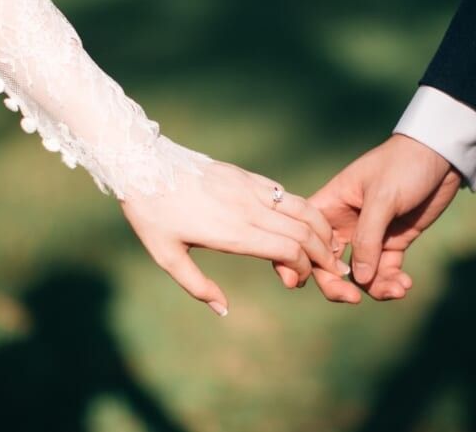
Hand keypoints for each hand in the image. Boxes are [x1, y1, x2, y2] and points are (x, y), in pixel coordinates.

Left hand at [121, 161, 349, 315]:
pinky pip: (285, 194)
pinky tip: (307, 223)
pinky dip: (304, 210)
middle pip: (303, 231)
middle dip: (324, 254)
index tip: (296, 281)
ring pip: (302, 208)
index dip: (303, 268)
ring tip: (330, 247)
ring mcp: (250, 188)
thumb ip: (197, 286)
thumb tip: (223, 310)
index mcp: (233, 232)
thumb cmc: (152, 214)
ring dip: (322, 230)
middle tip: (332, 271)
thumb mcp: (166, 256)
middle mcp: (248, 209)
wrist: (143, 164)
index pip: (288, 249)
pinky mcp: (247, 176)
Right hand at [307, 134, 460, 301]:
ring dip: (374, 287)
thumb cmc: (404, 165)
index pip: (305, 237)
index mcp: (330, 205)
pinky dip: (392, 281)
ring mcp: (369, 235)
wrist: (442, 155)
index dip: (300, 261)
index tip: (304, 282)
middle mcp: (344, 224)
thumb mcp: (382, 197)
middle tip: (353, 299)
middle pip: (328, 264)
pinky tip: (405, 285)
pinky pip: (385, 271)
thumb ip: (368, 238)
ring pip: (359, 274)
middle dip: (337, 285)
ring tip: (397, 289)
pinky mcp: (393, 242)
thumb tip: (358, 280)